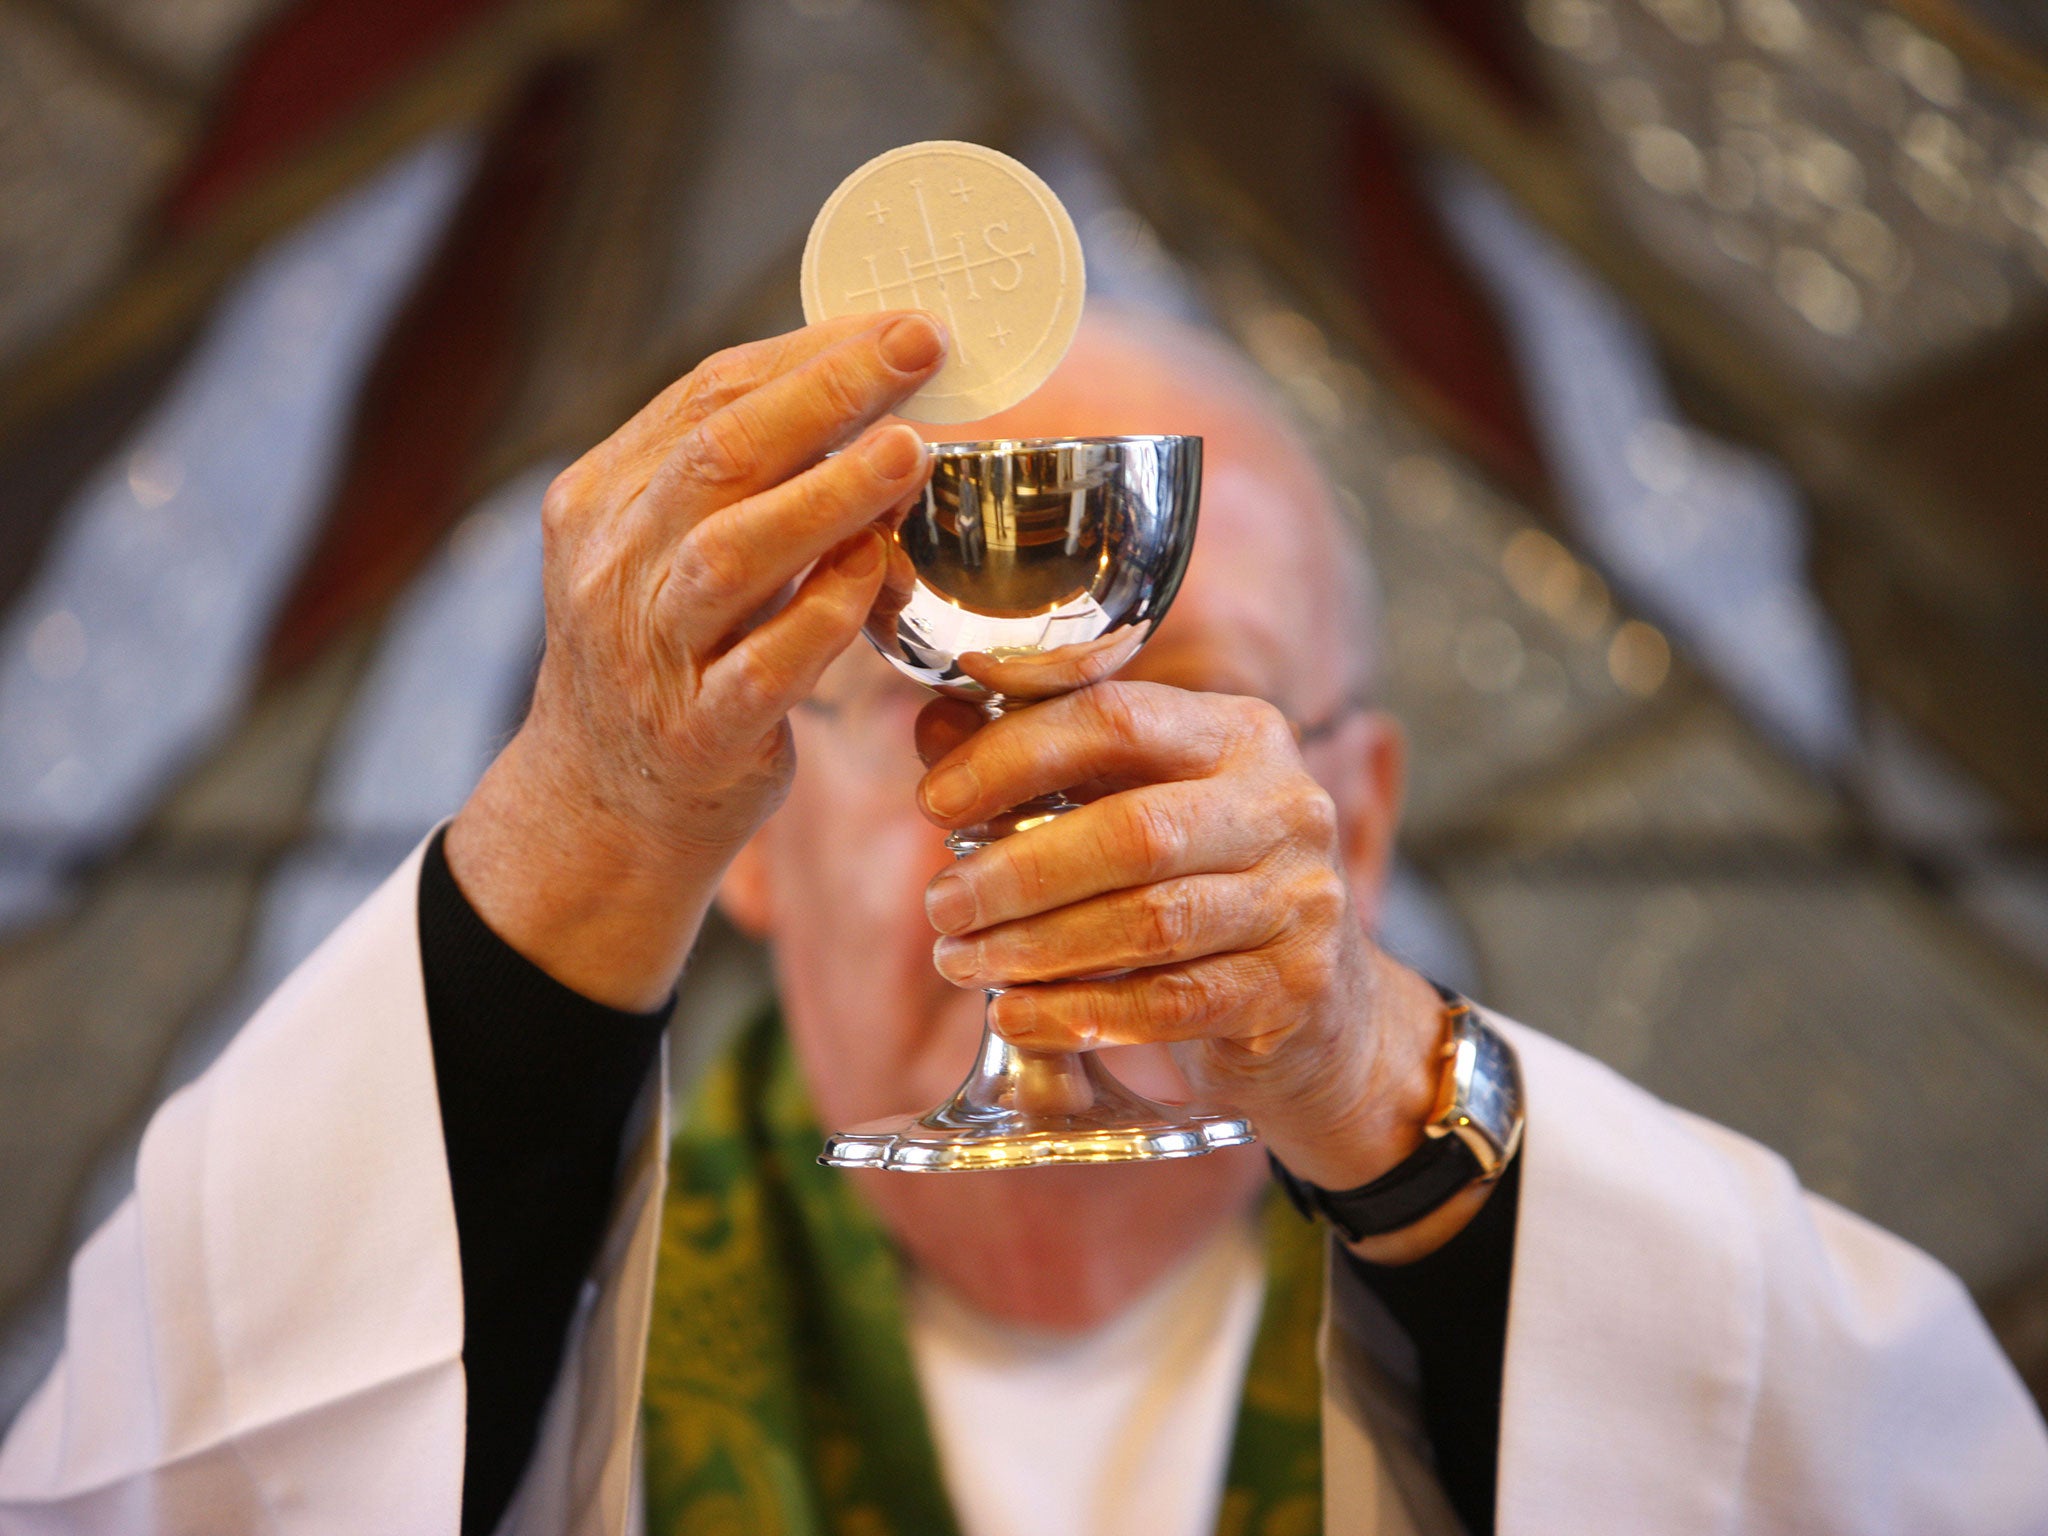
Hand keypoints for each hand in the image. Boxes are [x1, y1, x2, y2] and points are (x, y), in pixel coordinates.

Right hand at [447, 313, 945, 1007]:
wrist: (599, 808)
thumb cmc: (666, 656)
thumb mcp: (668, 551)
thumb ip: (742, 480)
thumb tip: (870, 390)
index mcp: (603, 498)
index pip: (706, 396)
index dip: (811, 352)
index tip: (905, 323)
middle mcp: (614, 566)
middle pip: (717, 454)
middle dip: (828, 392)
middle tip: (921, 350)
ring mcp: (649, 652)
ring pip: (733, 554)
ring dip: (829, 495)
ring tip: (911, 451)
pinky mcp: (697, 733)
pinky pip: (765, 667)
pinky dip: (824, 614)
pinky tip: (877, 573)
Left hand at [915, 682, 1482, 1258]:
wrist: (1323, 1007)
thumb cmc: (1206, 884)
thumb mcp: (1137, 806)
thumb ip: (1044, 765)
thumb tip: (937, 729)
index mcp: (1240, 734)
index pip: (1117, 718)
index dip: (1015, 755)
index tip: (935, 801)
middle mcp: (1285, 806)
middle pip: (1133, 831)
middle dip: (1017, 871)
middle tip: (941, 905)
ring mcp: (1301, 901)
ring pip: (1149, 923)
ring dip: (1036, 947)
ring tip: (961, 962)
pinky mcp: (1294, 989)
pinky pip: (1169, 1005)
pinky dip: (1079, 1012)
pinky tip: (1015, 1014)